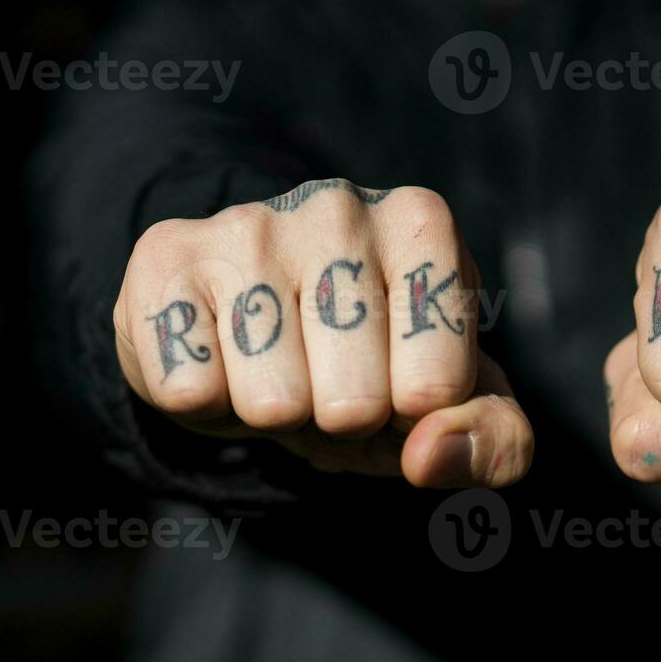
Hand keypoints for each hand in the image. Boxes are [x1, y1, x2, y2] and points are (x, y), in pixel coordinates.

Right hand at [113, 179, 532, 488]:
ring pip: (274, 402)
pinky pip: (191, 392)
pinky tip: (219, 356)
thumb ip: (494, 441)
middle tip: (328, 380)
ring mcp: (247, 224)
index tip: (399, 380)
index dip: (410, 416)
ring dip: (274, 415)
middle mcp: (339, 206)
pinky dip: (207, 404)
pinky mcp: (166, 258)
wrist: (252, 327)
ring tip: (278, 369)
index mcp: (423, 226)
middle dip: (341, 421)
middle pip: (354, 402)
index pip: (435, 389)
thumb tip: (430, 456)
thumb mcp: (456, 407)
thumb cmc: (373, 364)